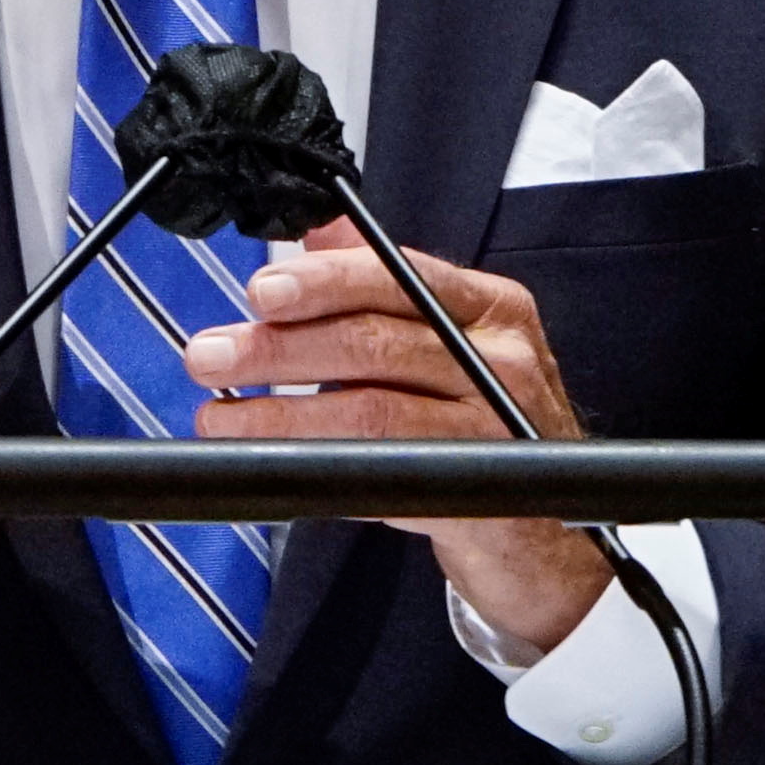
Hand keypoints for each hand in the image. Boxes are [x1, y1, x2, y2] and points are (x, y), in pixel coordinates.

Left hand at [180, 218, 612, 652]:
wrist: (551, 534)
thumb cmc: (490, 424)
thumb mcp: (451, 342)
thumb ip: (386, 285)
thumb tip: (321, 231)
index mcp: (491, 308)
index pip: (397, 276)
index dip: (323, 282)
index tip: (261, 292)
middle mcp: (500, 362)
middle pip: (375, 342)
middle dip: (280, 348)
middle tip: (213, 355)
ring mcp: (492, 429)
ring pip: (369, 411)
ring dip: (281, 416)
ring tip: (222, 417)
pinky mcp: (476, 496)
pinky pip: (383, 475)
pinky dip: (321, 470)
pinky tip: (276, 468)